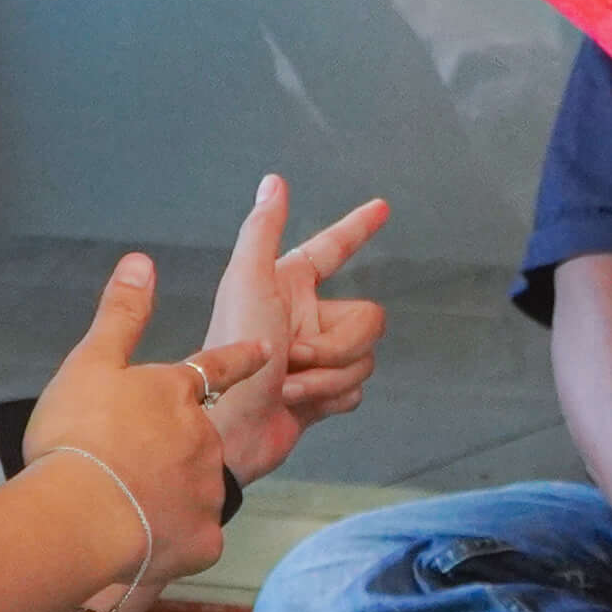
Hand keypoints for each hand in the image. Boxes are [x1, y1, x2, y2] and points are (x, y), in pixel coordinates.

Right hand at [25, 253, 263, 589]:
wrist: (83, 512)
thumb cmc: (79, 433)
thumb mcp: (91, 363)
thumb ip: (122, 315)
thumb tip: (142, 261)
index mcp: (178, 391)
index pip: (220, 366)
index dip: (241, 358)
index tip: (265, 350)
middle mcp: (206, 435)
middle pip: (198, 437)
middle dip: (173, 449)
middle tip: (127, 463)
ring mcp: (209, 487)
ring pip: (195, 489)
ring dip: (170, 496)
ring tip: (124, 506)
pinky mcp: (207, 538)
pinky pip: (194, 539)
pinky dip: (173, 541)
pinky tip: (141, 542)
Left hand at [199, 176, 391, 483]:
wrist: (230, 430)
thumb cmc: (233, 353)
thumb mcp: (247, 284)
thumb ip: (262, 231)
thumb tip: (273, 181)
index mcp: (288, 286)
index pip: (333, 248)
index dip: (357, 228)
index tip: (381, 208)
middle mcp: (305, 317)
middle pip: (367, 318)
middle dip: (337, 344)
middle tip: (296, 356)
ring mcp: (315, 358)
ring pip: (364, 357)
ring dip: (329, 377)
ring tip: (288, 386)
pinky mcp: (321, 395)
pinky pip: (356, 390)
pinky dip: (330, 399)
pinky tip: (300, 406)